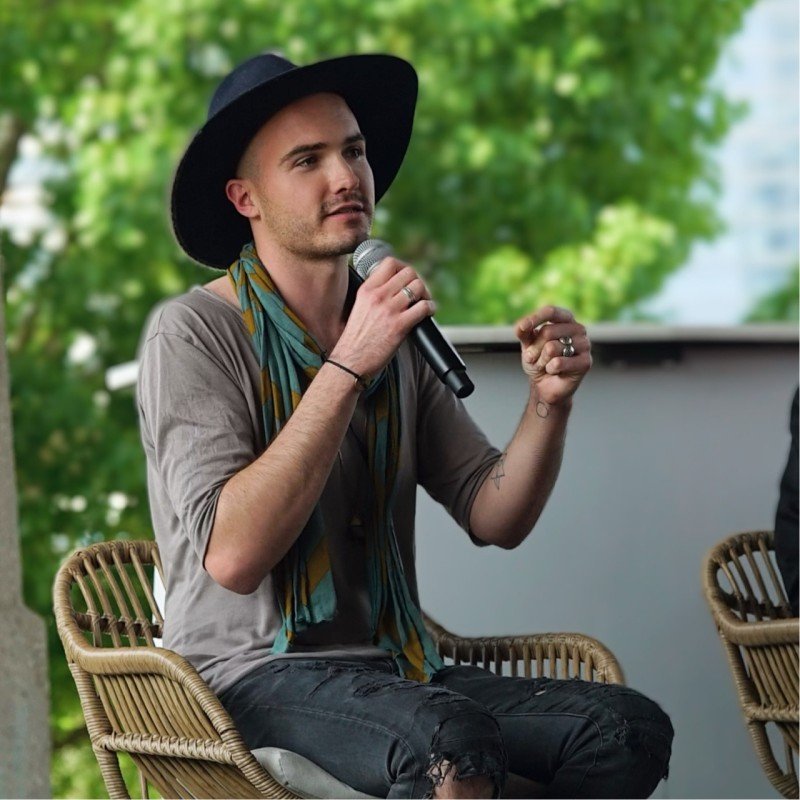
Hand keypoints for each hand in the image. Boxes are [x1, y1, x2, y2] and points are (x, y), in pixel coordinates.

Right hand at [330, 257, 434, 377]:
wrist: (350, 362)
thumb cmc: (356, 340)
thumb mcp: (360, 308)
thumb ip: (375, 295)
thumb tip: (395, 287)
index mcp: (366, 289)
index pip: (390, 263)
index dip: (403, 268)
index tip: (406, 279)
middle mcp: (378, 296)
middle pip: (409, 272)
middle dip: (418, 281)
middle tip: (418, 294)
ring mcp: (389, 310)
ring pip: (418, 287)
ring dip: (425, 295)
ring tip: (423, 304)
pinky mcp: (399, 325)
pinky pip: (423, 307)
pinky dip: (430, 308)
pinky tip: (428, 313)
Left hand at [515, 306, 591, 406]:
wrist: (545, 385)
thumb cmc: (538, 360)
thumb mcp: (527, 344)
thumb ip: (523, 331)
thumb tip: (522, 326)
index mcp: (565, 319)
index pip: (551, 311)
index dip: (535, 318)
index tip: (523, 328)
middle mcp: (578, 329)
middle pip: (548, 331)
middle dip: (534, 348)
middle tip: (534, 358)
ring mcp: (585, 344)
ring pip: (552, 348)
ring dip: (542, 360)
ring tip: (546, 365)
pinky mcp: (586, 362)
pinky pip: (558, 363)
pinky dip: (550, 369)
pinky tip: (555, 371)